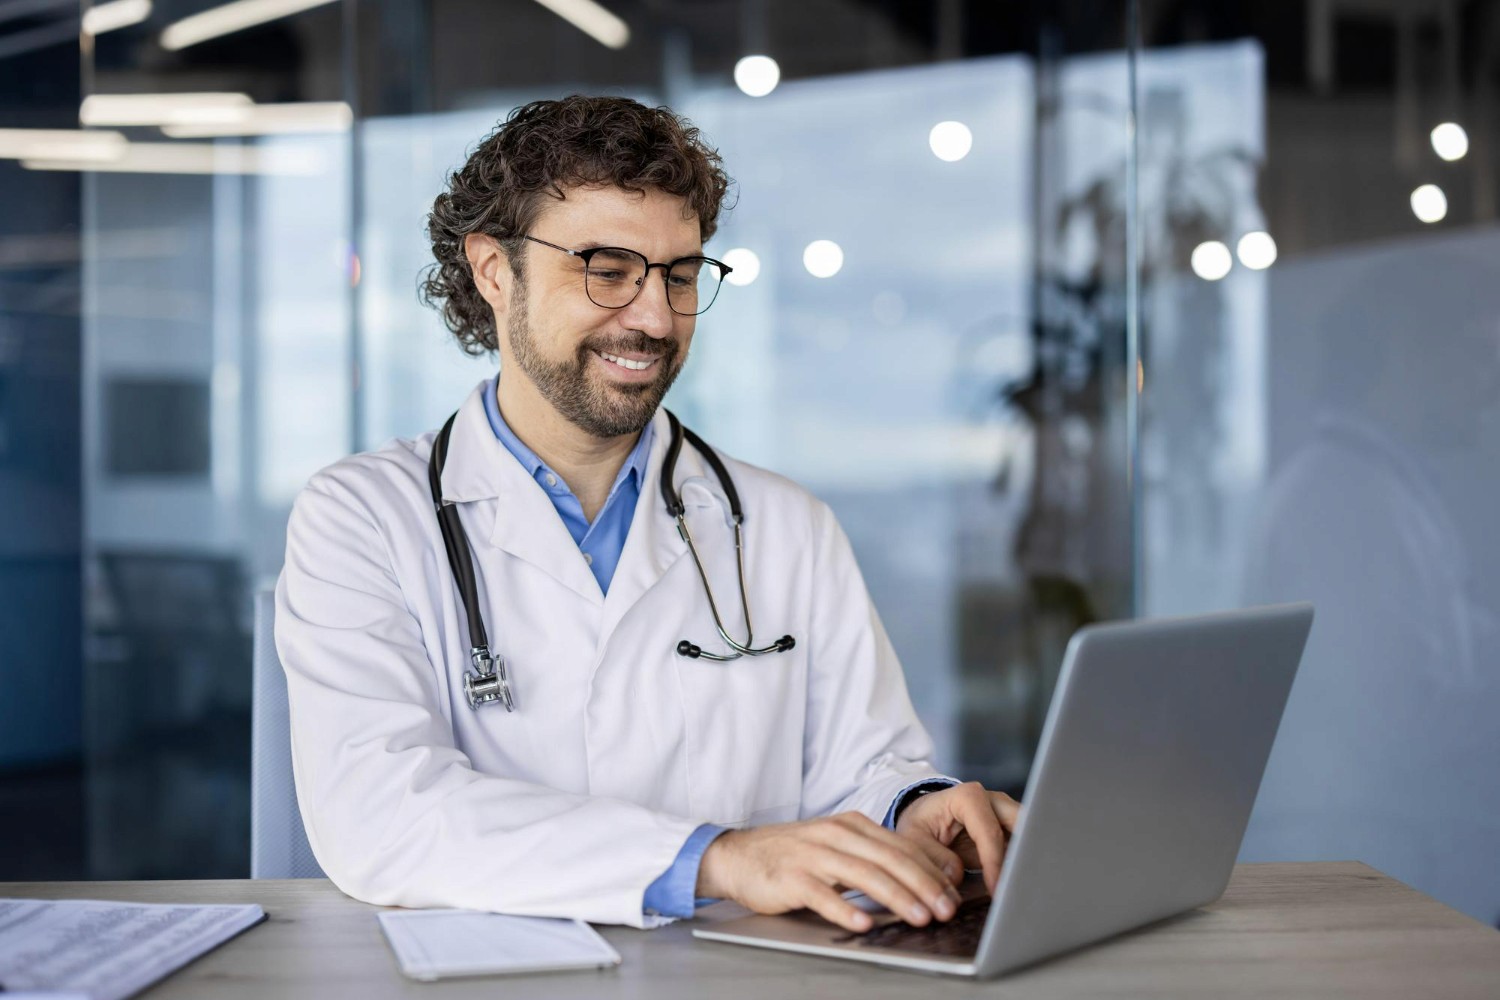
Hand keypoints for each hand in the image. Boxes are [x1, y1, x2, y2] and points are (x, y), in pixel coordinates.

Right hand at [696, 812, 965, 932]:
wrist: (738, 855)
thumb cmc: (794, 855)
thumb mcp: (838, 846)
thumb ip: (874, 857)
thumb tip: (923, 878)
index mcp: (852, 824)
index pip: (902, 846)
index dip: (932, 869)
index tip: (955, 892)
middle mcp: (836, 834)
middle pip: (889, 859)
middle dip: (924, 885)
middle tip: (947, 908)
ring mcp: (813, 854)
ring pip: (863, 874)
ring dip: (896, 896)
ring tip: (919, 917)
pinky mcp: (791, 877)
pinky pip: (823, 894)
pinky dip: (845, 909)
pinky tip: (864, 924)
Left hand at [895, 782, 1019, 893]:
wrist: (927, 816)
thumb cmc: (921, 824)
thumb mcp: (913, 838)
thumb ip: (931, 856)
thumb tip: (955, 875)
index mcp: (969, 797)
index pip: (990, 833)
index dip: (995, 863)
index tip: (996, 890)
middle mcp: (994, 800)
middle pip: (1023, 827)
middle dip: (1026, 856)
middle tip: (1023, 887)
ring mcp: (1007, 814)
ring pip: (1031, 836)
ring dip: (1029, 861)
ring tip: (1027, 889)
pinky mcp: (1013, 830)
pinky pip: (1026, 847)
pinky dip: (1025, 865)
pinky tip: (1022, 886)